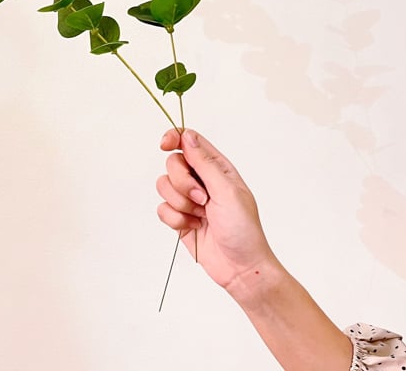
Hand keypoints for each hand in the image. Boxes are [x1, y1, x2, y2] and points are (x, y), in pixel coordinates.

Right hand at [157, 129, 278, 290]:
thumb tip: (187, 136)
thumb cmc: (244, 229)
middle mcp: (201, 180)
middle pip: (173, 163)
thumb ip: (205, 163)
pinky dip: (175, 219)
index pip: (189, 140)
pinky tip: (193, 227)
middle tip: (202, 199)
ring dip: (180, 203)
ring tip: (200, 215)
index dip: (174, 138)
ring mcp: (189, 199)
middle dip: (182, 182)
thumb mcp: (227, 191)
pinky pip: (162, 208)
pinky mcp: (179, 217)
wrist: (240, 268)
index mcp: (216, 167)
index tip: (165, 145)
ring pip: (164, 185)